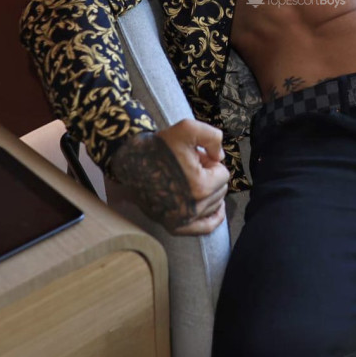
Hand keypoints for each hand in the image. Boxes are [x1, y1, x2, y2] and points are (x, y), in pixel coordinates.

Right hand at [109, 119, 229, 235]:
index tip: (194, 156)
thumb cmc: (160, 146)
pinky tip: (215, 206)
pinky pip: (205, 228)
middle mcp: (192, 209)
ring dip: (206, 190)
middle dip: (209, 176)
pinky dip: (213, 217)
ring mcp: (183, 221)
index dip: (209, 161)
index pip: (223, 174)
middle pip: (220, 190)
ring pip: (214, 204)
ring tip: (186, 178)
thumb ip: (213, 137)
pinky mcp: (174, 227)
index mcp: (199, 186)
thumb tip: (220, 158)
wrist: (131, 162)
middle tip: (189, 166)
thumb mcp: (188, 128)